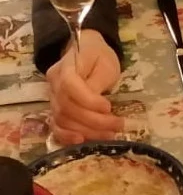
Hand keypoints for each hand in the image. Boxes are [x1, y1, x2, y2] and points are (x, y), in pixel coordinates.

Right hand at [46, 29, 123, 144]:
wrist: (87, 53)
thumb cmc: (99, 57)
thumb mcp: (106, 64)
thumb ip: (99, 82)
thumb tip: (97, 105)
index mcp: (66, 68)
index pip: (70, 86)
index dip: (89, 101)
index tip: (109, 107)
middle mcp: (54, 84)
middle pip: (67, 108)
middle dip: (95, 121)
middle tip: (118, 125)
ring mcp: (53, 98)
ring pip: (63, 120)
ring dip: (88, 131)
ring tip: (110, 134)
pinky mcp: (57, 110)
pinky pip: (57, 127)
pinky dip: (68, 137)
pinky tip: (83, 142)